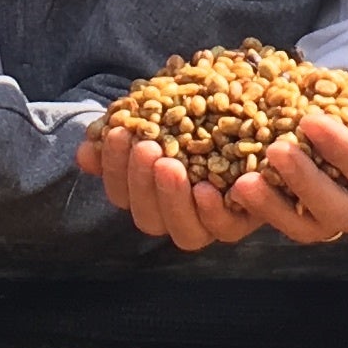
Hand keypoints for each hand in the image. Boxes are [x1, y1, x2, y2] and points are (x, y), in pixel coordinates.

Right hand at [77, 103, 281, 252]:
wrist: (263, 115)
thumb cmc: (204, 113)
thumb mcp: (165, 113)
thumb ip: (128, 132)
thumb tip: (85, 151)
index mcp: (151, 193)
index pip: (121, 193)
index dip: (114, 168)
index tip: (119, 133)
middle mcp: (178, 215)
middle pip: (148, 218)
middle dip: (141, 184)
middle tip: (147, 148)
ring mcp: (210, 222)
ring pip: (183, 234)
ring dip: (171, 200)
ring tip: (171, 165)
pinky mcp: (244, 220)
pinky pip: (225, 230)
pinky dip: (213, 213)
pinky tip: (206, 188)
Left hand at [236, 53, 347, 243]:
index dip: (343, 153)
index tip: (311, 121)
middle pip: (343, 213)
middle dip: (304, 183)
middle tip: (273, 149)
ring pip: (314, 226)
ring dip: (276, 207)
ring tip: (241, 183)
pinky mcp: (330, 208)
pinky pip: (297, 217)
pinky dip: (268, 205)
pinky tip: (237, 186)